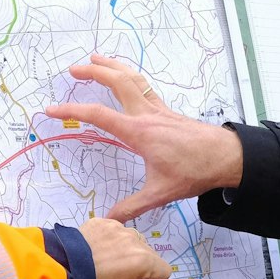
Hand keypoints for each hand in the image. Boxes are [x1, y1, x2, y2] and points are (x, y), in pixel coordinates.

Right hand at [43, 55, 243, 221]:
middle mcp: (147, 114)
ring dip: (113, 66)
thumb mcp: (160, 192)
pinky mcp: (168, 110)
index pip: (98, 115)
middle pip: (117, 82)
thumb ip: (132, 206)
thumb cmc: (194, 172)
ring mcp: (159, 109)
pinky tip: (127, 78)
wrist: (227, 157)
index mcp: (139, 131)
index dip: (72, 111)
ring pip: (133, 78)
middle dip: (93, 72)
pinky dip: (131, 76)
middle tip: (74, 69)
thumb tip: (108, 220)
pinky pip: (145, 86)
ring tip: (96, 58)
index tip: (52, 110)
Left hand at [79, 216, 169, 278]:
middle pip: (149, 256)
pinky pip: (116, 233)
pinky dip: (110, 244)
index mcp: (143, 260)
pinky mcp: (101, 222)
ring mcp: (117, 228)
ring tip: (103, 266)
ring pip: (133, 243)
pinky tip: (94, 255)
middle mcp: (134, 239)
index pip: (164, 271)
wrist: (58, 272)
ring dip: (125, 255)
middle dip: (139, 269)